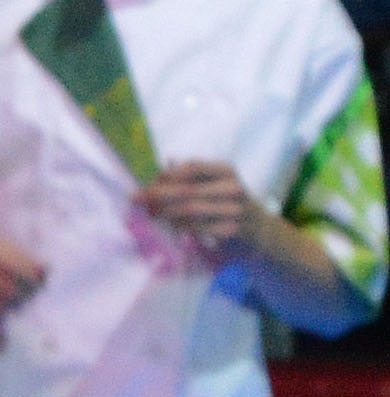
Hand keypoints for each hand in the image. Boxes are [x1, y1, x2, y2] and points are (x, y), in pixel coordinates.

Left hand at [139, 161, 268, 260]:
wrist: (259, 229)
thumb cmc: (225, 203)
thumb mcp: (211, 185)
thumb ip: (186, 180)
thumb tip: (154, 180)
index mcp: (226, 170)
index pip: (192, 167)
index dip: (166, 176)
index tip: (146, 185)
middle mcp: (233, 187)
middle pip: (187, 190)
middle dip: (158, 196)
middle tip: (138, 201)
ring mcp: (236, 209)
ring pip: (190, 210)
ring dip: (165, 213)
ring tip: (150, 214)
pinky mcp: (234, 230)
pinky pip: (199, 228)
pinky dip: (180, 227)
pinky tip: (169, 226)